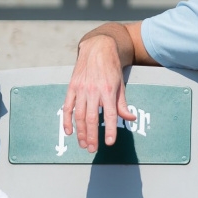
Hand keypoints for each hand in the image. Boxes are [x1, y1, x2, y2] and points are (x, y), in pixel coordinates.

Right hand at [62, 35, 136, 151]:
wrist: (98, 48)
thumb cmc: (111, 68)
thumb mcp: (120, 84)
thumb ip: (122, 104)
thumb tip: (130, 118)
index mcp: (108, 90)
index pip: (110, 114)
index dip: (110, 130)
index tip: (109, 143)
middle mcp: (94, 90)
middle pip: (92, 118)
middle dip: (92, 136)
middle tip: (92, 149)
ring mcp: (81, 89)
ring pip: (79, 115)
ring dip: (81, 132)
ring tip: (83, 144)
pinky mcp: (72, 87)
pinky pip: (67, 107)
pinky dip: (67, 120)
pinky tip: (69, 131)